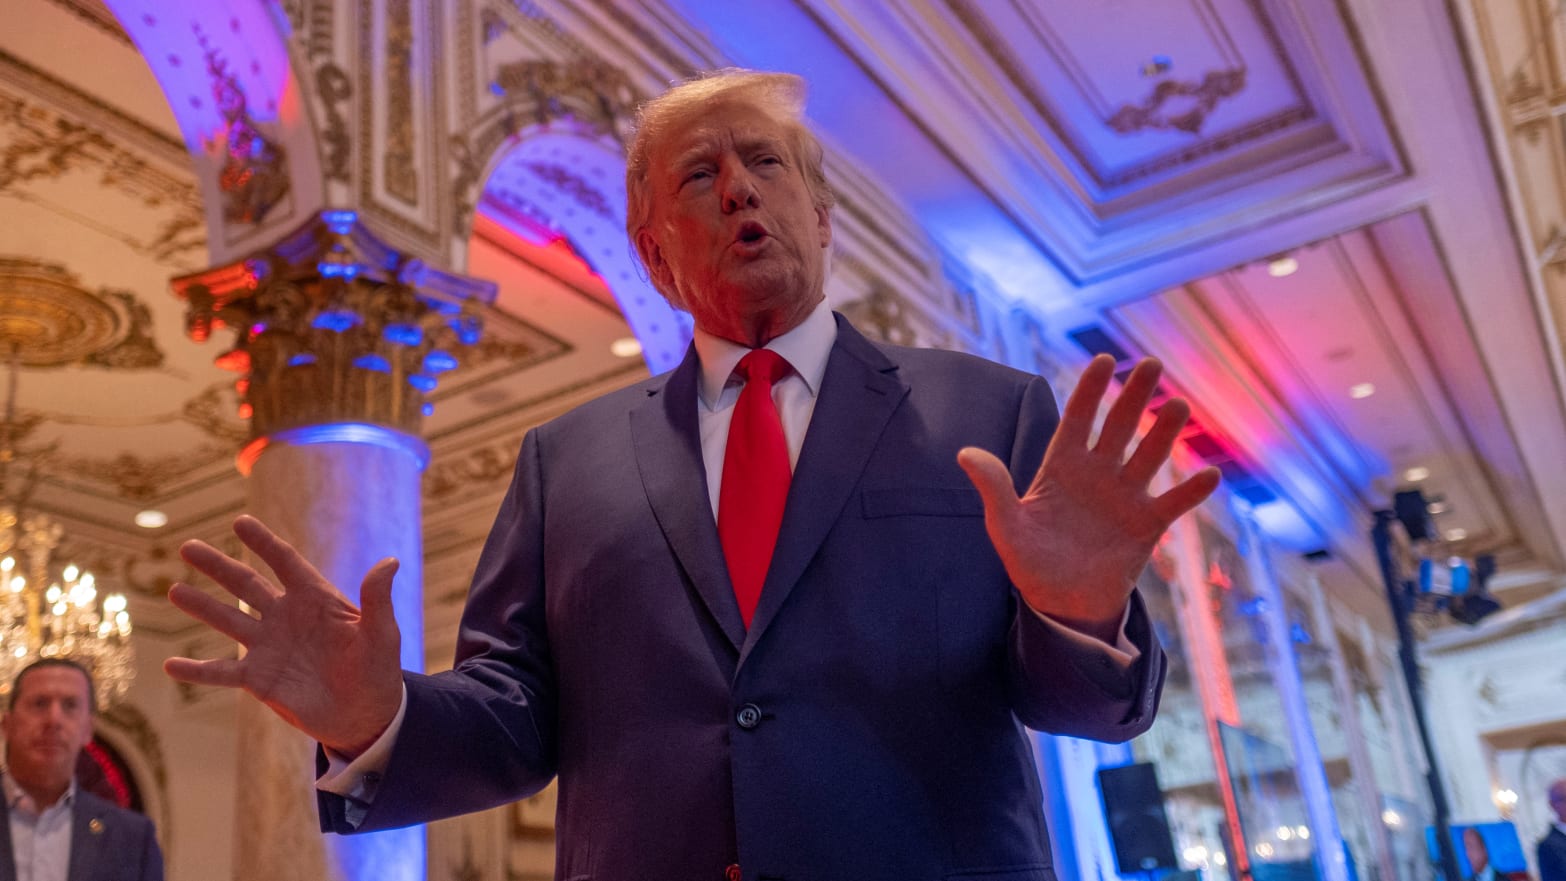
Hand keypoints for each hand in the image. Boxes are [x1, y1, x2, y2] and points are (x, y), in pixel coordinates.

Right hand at [162, 515, 404, 757]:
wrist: (366, 715)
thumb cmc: (378, 670)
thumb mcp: (382, 634)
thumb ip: (377, 598)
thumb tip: (390, 561)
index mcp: (316, 599)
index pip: (286, 563)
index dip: (264, 543)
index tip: (240, 522)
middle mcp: (286, 617)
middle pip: (247, 585)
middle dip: (218, 566)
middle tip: (188, 547)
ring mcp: (269, 647)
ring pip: (228, 621)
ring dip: (202, 606)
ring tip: (174, 590)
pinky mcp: (259, 679)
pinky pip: (222, 673)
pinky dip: (197, 670)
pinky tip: (170, 665)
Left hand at [958, 354, 1220, 640]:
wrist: (1060, 604)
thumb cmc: (1029, 561)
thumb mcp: (1005, 525)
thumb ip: (993, 487)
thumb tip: (964, 453)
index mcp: (1062, 467)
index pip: (1078, 419)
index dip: (1090, 390)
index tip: (1104, 360)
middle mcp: (1098, 474)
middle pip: (1119, 427)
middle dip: (1134, 396)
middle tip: (1151, 363)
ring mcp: (1125, 498)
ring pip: (1150, 456)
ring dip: (1165, 432)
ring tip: (1178, 404)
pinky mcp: (1146, 526)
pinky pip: (1173, 504)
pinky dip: (1191, 491)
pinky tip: (1210, 473)